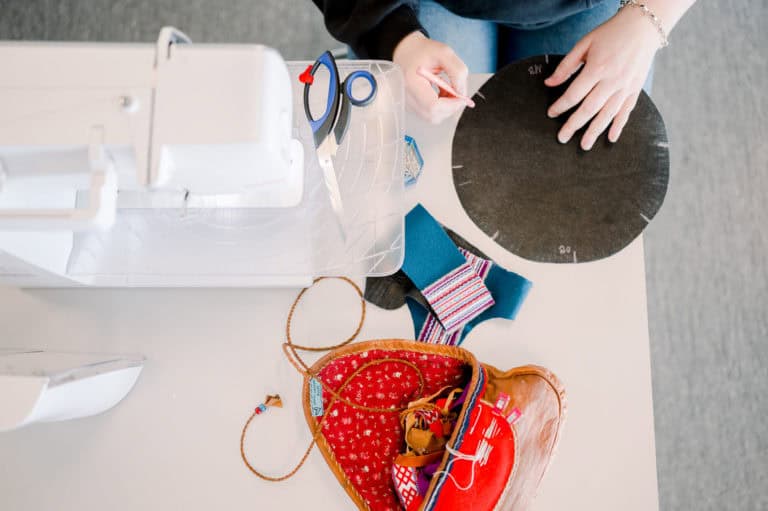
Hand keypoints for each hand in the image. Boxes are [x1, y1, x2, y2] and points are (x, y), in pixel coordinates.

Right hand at [393, 31, 468, 123]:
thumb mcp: (445, 53)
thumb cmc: (423, 51)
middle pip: (433, 116)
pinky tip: (441, 94)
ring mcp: (409, 103)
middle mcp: (408, 96)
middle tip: (456, 93)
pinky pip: (430, 115)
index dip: (451, 105)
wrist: (406, 52)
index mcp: (413, 81)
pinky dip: (441, 107)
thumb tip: (462, 93)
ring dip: (446, 108)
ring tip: (447, 90)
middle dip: (450, 108)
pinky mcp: (412, 107)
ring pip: (433, 118)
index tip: (461, 97)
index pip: (433, 106)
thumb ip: (457, 72)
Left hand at [545, 6, 661, 149]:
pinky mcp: (635, 89)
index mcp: (597, 68)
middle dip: (574, 125)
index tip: (551, 113)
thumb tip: (549, 83)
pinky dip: (619, 126)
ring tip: (584, 145)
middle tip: (562, 138)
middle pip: (589, 109)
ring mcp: (626, 87)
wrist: (643, 26)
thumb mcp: (584, 44)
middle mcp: (612, 80)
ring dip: (595, 131)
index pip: (574, 94)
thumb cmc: (611, 33)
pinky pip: (626, 111)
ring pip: (608, 114)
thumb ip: (566, 66)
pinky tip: (610, 138)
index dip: (560, 106)